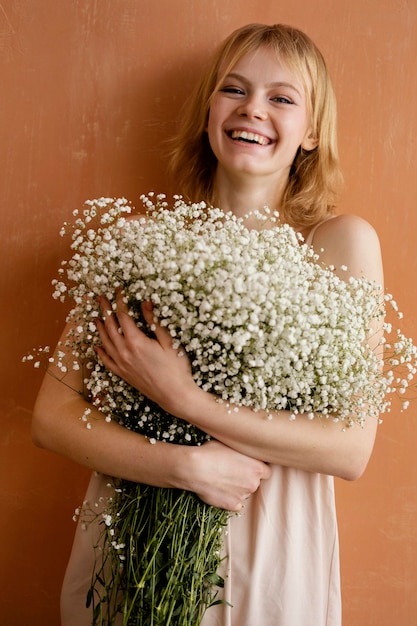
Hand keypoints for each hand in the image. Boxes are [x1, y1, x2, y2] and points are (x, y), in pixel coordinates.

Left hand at [95, 292, 194, 412]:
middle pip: (110, 326)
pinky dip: (100, 352)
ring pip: (106, 343)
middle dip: (105, 310)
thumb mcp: (169, 342)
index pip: (123, 316)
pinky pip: (107, 361)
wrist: (175, 396)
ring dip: (100, 328)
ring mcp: (122, 365)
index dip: (120, 301)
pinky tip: (97, 346)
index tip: (118, 290)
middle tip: (100, 298)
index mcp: (135, 342)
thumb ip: (155, 322)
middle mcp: (124, 352)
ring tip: (96, 317)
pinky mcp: (123, 375)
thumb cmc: (177, 368)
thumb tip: (145, 303)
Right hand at [182, 440, 271, 511]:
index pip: (267, 472)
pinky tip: (220, 489)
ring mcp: (243, 496)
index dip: (257, 468)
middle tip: (233, 471)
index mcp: (257, 468)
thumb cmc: (211, 452)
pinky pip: (235, 503)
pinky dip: (230, 498)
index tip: (248, 465)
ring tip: (222, 479)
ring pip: (244, 492)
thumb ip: (243, 452)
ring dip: (238, 488)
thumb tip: (244, 451)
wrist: (195, 468)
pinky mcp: (231, 505)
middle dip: (247, 478)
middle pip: (256, 482)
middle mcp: (253, 483)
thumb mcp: (231, 444)